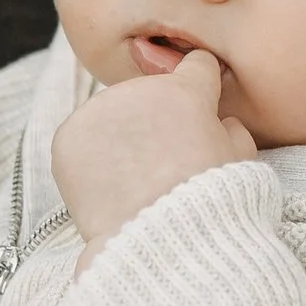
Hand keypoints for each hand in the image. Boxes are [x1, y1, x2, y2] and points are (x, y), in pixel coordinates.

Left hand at [52, 50, 255, 256]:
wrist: (158, 240)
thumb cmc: (206, 205)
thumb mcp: (239, 164)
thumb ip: (233, 131)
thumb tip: (222, 122)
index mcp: (185, 91)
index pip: (196, 65)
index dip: (201, 87)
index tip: (198, 106)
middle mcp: (138, 90)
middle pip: (149, 97)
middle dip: (156, 121)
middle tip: (164, 165)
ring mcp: (98, 111)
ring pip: (113, 117)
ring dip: (122, 139)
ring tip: (136, 183)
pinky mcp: (67, 137)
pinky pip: (82, 141)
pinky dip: (91, 160)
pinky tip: (110, 189)